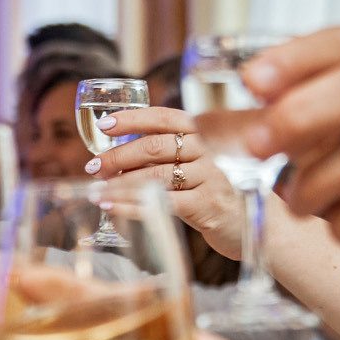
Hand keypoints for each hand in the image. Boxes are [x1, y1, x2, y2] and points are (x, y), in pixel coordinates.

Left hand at [83, 104, 249, 257]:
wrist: (247, 221)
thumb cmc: (208, 191)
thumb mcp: (190, 166)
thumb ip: (162, 157)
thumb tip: (113, 158)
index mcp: (198, 135)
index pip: (163, 117)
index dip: (132, 119)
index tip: (104, 125)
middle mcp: (205, 151)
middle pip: (155, 147)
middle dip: (118, 156)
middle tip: (92, 167)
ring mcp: (208, 177)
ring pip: (157, 176)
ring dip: (121, 183)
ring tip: (96, 191)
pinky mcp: (207, 205)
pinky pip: (164, 203)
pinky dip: (134, 205)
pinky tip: (113, 207)